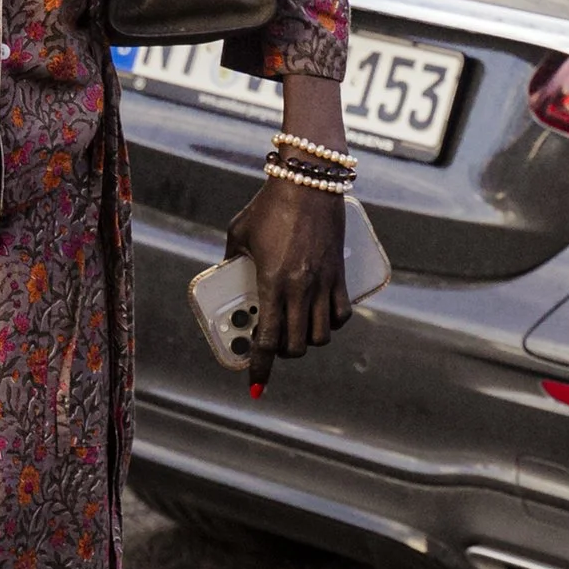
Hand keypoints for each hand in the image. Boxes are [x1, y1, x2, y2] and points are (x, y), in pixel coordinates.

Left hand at [225, 176, 350, 391]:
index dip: (260, 368)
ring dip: (308, 341)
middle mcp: (300, 289)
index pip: (267, 339)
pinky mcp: (341, 274)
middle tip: (273, 346)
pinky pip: (341, 314)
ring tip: (296, 332)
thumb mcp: (239, 233)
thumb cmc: (269, 205)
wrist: (309, 182)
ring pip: (322, 335)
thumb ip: (232, 257)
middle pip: (296, 345)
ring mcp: (324, 283)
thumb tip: (227, 271)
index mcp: (272, 283)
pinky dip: (332, 324)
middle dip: (283, 354)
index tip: (255, 386)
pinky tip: (321, 317)